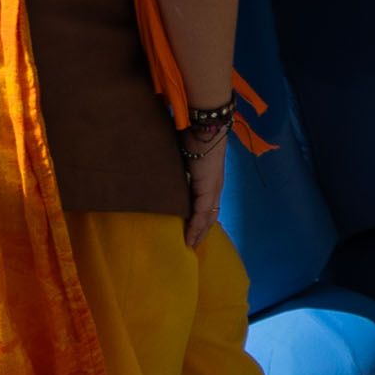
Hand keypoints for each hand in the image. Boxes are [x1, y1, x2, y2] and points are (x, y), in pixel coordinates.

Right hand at [181, 122, 228, 251]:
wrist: (205, 127)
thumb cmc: (192, 135)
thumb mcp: (182, 155)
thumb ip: (175, 165)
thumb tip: (159, 166)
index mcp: (210, 178)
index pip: (208, 204)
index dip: (201, 218)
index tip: (193, 231)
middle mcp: (215, 186)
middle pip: (210, 215)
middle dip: (201, 231)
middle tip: (191, 246)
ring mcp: (213, 189)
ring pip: (208, 218)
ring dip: (199, 233)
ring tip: (189, 247)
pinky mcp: (208, 190)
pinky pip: (202, 215)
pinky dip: (196, 228)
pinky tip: (190, 240)